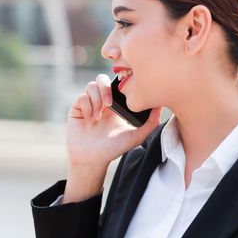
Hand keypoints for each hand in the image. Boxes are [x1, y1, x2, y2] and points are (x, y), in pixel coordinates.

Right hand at [63, 73, 162, 202]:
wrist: (92, 159)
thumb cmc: (114, 149)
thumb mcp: (136, 136)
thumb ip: (150, 122)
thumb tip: (161, 105)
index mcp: (116, 105)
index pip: (117, 84)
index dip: (119, 83)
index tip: (123, 91)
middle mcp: (102, 102)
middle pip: (102, 79)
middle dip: (106, 88)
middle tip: (109, 104)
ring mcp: (89, 104)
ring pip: (91, 86)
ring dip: (96, 99)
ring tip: (98, 116)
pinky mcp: (77, 108)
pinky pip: (81, 97)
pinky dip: (87, 107)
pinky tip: (90, 119)